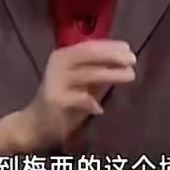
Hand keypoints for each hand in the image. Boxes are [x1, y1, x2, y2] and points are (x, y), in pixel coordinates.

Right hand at [0, 40, 135, 152]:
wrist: (36, 124)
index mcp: (63, 55)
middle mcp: (58, 64)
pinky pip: (79, 98)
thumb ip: (97, 70)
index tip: (129, 49)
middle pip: (88, 54)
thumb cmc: (64, 99)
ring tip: (130, 76)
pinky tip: (100, 109)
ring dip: (111, 74)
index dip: (110, 46)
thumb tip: (124, 59)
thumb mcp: (81, 81)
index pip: (89, 46)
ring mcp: (55, 81)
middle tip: (132, 61)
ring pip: (87, 74)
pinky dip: (92, 102)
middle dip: (112, 56)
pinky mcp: (55, 100)